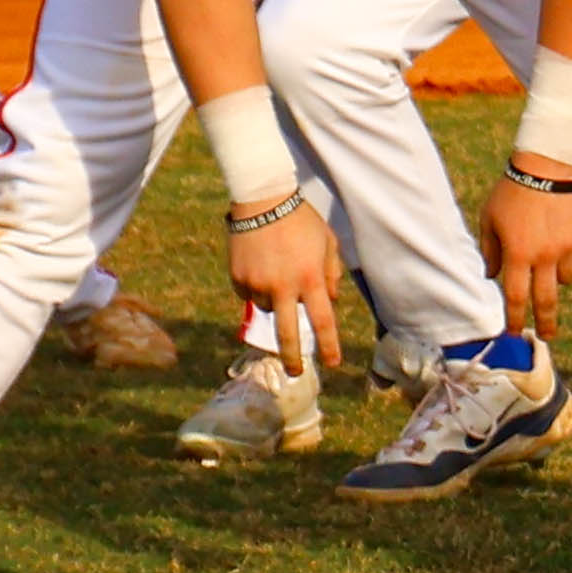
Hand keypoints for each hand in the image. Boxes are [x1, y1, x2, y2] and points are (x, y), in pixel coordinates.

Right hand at [224, 199, 346, 378]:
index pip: (323, 321)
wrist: (261, 199)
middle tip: (295, 372)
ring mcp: (258, 284)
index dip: (329, 346)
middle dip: (293, 358)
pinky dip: (257, 287)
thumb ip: (332, 273)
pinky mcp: (238, 279)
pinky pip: (249, 294)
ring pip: (268, 308)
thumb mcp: (328, 242)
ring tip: (277, 269)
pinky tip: (260, 265)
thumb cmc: (301, 220)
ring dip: (275, 300)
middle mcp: (283, 287)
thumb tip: (330, 301)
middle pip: (288, 334)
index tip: (332, 364)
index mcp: (310, 279)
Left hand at [485, 166, 571, 332]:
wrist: (543, 164)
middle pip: (546, 300)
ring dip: (562, 282)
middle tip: (548, 336)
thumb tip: (491, 276)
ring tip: (556, 275)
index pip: (516, 297)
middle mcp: (543, 255)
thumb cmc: (510, 192)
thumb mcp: (489, 220)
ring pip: (569, 280)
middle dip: (546, 323)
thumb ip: (490, 251)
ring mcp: (568, 246)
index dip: (514, 319)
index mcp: (517, 254)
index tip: (514, 332)